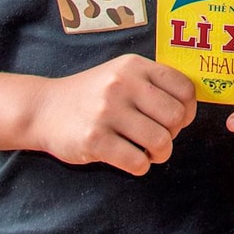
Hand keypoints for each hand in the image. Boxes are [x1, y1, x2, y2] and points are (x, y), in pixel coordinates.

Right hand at [28, 54, 197, 174]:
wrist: (44, 109)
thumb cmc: (92, 95)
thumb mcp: (122, 74)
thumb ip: (153, 83)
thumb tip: (189, 107)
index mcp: (134, 66)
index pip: (184, 88)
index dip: (188, 110)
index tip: (177, 120)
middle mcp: (122, 85)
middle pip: (175, 117)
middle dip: (174, 135)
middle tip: (160, 139)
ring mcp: (106, 112)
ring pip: (159, 142)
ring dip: (160, 154)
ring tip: (149, 153)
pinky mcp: (93, 140)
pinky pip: (137, 162)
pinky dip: (141, 166)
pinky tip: (132, 160)